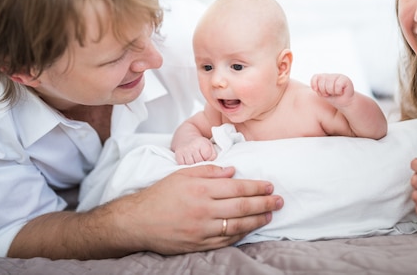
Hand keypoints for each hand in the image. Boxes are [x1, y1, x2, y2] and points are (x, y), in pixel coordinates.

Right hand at [9, 165, 283, 258]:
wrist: (137, 222)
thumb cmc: (160, 195)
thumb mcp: (182, 175)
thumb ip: (208, 171)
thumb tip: (232, 171)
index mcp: (201, 189)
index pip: (237, 187)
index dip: (256, 186)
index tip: (270, 185)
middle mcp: (204, 210)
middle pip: (242, 207)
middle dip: (264, 203)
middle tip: (280, 200)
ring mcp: (202, 230)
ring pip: (237, 226)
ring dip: (257, 220)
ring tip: (270, 214)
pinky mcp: (198, 245)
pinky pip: (225, 241)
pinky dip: (240, 235)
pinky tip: (250, 230)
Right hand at [174, 137, 216, 164]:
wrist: (186, 137)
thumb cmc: (199, 144)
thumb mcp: (209, 146)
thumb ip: (213, 155)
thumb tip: (212, 164)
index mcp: (202, 143)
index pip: (207, 156)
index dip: (208, 159)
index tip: (207, 158)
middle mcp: (192, 146)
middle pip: (199, 161)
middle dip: (201, 164)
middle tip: (201, 162)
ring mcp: (184, 150)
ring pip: (190, 165)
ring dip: (194, 167)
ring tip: (196, 164)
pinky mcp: (178, 154)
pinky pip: (182, 165)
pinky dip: (186, 167)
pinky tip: (189, 164)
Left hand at [310, 73, 353, 106]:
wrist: (345, 103)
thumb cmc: (334, 98)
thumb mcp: (322, 94)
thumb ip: (318, 88)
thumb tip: (315, 87)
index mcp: (323, 78)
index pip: (315, 77)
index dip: (314, 84)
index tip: (317, 91)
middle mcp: (330, 75)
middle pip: (321, 82)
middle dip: (324, 91)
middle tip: (330, 93)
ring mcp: (337, 76)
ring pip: (329, 84)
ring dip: (332, 92)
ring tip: (336, 93)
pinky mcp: (345, 79)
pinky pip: (337, 85)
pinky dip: (338, 91)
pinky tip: (341, 92)